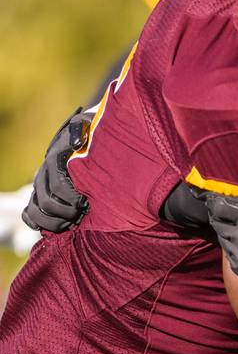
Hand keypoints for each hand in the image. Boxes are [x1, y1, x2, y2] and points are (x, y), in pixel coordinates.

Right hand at [21, 108, 92, 231]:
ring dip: (54, 222)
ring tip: (73, 223)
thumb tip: (76, 143)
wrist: (85, 136)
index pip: (58, 186)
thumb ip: (80, 131)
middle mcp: (44, 173)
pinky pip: (30, 215)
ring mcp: (40, 185)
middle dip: (66, 213)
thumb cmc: (91, 132)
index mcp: (55, 159)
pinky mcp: (40, 194)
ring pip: (35, 211)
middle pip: (47, 203)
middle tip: (83, 214)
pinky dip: (40, 224)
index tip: (86, 202)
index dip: (71, 198)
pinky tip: (56, 227)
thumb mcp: (87, 126)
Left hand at [200, 155, 237, 300]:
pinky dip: (232, 247)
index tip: (216, 198)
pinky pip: (229, 254)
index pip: (221, 208)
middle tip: (221, 211)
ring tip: (232, 226)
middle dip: (218, 216)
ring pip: (222, 238)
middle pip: (217, 223)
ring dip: (225, 231)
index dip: (216, 202)